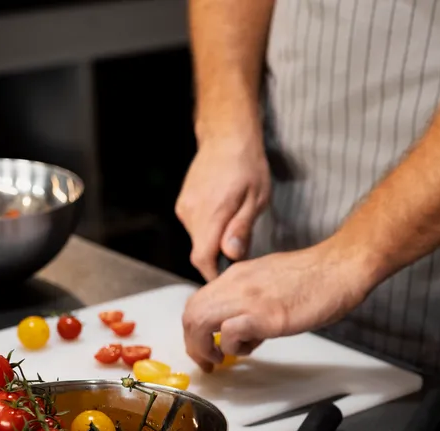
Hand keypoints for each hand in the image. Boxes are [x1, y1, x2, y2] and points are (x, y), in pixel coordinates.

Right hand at [175, 136, 270, 279]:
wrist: (227, 138)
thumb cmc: (248, 167)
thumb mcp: (256, 200)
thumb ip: (241, 229)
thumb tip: (231, 255)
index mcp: (211, 214)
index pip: (203, 259)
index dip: (215, 275)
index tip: (229, 283)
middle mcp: (192, 213)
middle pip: (200, 253)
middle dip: (219, 261)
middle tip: (242, 258)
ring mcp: (185, 207)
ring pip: (198, 240)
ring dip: (215, 244)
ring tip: (237, 232)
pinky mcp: (183, 203)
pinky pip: (195, 227)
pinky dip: (210, 231)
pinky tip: (226, 219)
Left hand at [181, 238, 381, 370]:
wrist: (340, 268)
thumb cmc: (317, 277)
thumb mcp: (273, 281)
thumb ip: (254, 298)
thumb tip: (247, 324)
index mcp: (238, 275)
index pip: (199, 301)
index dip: (196, 328)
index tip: (206, 345)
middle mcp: (236, 284)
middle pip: (191, 313)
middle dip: (193, 343)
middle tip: (207, 360)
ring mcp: (248, 299)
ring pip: (199, 321)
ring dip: (203, 348)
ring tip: (220, 359)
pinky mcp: (264, 316)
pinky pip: (228, 334)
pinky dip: (232, 348)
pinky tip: (250, 349)